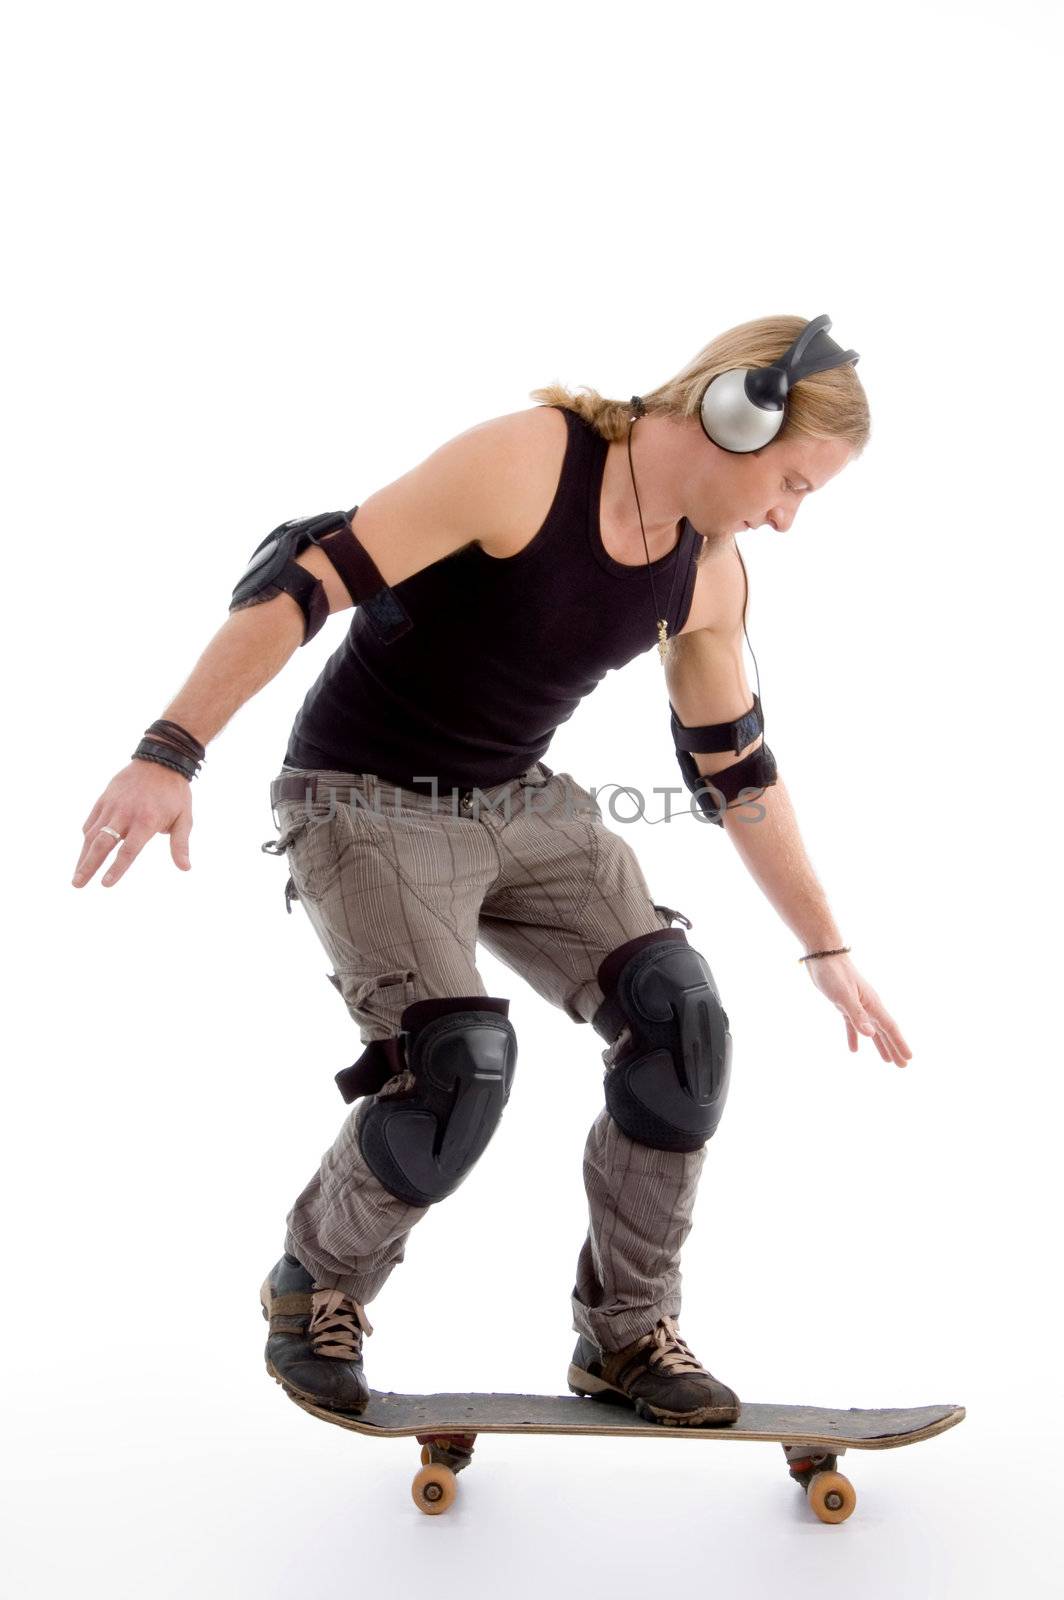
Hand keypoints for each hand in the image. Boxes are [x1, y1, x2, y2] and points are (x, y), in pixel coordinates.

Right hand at [72, 761, 193, 888]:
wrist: (160, 760)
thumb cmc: (174, 793)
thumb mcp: (184, 818)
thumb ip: (180, 844)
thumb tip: (185, 868)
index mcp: (146, 821)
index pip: (128, 850)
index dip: (116, 868)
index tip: (105, 884)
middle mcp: (125, 814)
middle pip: (102, 844)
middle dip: (88, 866)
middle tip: (77, 885)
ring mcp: (112, 806)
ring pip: (92, 834)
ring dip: (82, 856)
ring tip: (76, 875)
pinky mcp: (104, 799)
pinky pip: (91, 822)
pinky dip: (87, 837)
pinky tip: (85, 851)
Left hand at [802, 953, 911, 1066]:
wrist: (823, 954)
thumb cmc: (834, 973)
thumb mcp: (843, 995)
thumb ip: (856, 1014)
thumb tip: (871, 1034)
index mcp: (872, 1004)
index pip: (890, 1028)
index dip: (899, 1044)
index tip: (908, 1059)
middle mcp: (868, 1005)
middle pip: (885, 1031)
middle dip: (894, 1048)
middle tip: (903, 1066)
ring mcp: (858, 1004)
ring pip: (872, 1030)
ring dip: (879, 1045)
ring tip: (887, 1061)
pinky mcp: (844, 1003)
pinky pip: (853, 1025)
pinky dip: (854, 1037)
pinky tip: (854, 1050)